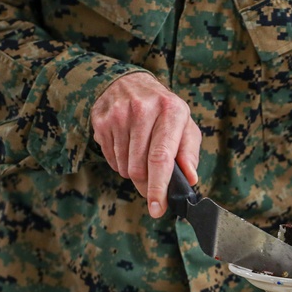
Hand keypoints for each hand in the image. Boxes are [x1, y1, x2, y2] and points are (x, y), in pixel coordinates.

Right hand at [91, 72, 201, 217]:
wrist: (128, 82)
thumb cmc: (163, 110)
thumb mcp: (184, 124)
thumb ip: (189, 152)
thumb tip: (190, 178)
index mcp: (170, 111)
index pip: (161, 158)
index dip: (158, 187)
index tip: (157, 208)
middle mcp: (142, 110)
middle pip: (139, 168)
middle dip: (147, 185)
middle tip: (152, 186)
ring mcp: (118, 115)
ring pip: (124, 167)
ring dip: (133, 173)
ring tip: (140, 156)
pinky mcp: (101, 121)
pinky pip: (111, 159)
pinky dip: (121, 163)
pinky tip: (127, 147)